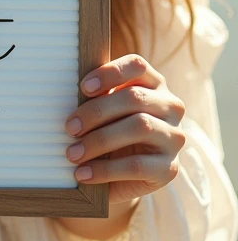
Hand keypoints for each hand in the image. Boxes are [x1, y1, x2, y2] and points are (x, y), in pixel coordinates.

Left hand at [63, 53, 185, 203]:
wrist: (125, 174)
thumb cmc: (111, 129)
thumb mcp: (106, 110)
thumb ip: (97, 97)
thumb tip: (68, 95)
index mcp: (154, 82)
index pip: (137, 65)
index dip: (110, 73)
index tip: (83, 87)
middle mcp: (170, 106)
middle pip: (134, 98)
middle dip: (96, 112)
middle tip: (70, 127)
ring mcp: (173, 137)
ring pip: (140, 127)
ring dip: (99, 140)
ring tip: (73, 153)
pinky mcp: (169, 169)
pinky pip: (137, 165)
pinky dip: (105, 169)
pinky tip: (83, 174)